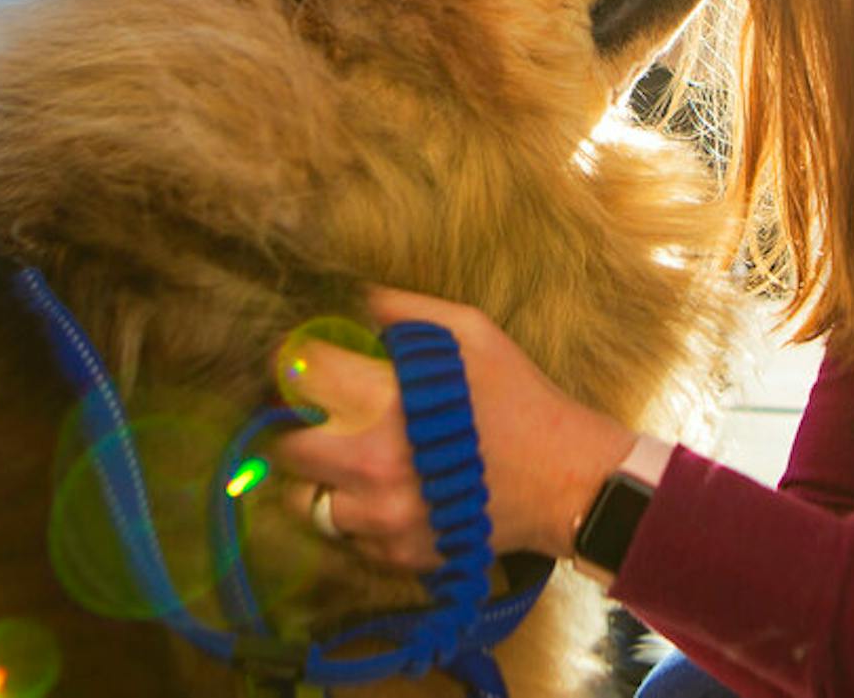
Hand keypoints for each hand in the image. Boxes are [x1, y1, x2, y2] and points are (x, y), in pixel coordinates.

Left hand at [271, 287, 638, 570]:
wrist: (566, 481)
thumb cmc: (520, 398)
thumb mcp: (472, 333)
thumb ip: (406, 312)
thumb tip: (352, 298)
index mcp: (386, 402)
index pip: (300, 376)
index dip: (293, 362)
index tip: (300, 362)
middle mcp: (374, 464)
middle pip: (286, 447)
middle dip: (300, 427)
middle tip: (323, 418)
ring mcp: (383, 518)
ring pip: (308, 501)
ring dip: (325, 479)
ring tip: (355, 463)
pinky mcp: (396, 555)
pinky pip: (348, 537)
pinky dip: (360, 516)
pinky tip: (393, 494)